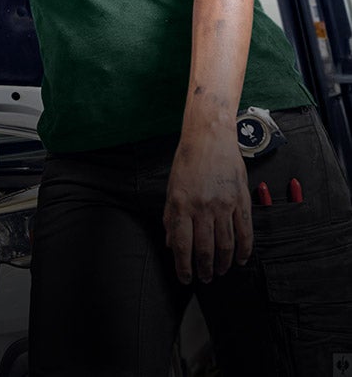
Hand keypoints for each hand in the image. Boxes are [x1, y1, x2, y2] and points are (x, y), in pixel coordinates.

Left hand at [163, 129, 251, 283]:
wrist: (210, 138)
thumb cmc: (188, 161)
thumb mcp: (171, 187)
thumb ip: (170, 217)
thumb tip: (171, 243)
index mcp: (181, 204)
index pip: (182, 245)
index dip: (183, 267)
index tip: (185, 278)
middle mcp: (202, 207)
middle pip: (205, 249)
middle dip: (204, 269)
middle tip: (206, 279)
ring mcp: (224, 205)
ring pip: (226, 245)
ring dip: (224, 263)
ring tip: (221, 271)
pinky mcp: (241, 201)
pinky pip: (245, 232)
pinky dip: (244, 250)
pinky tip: (242, 259)